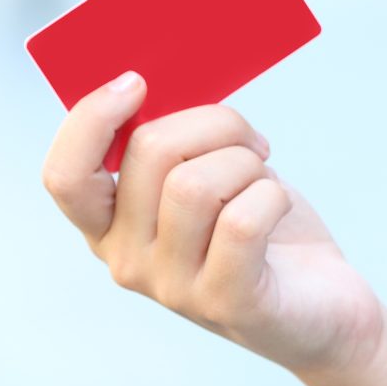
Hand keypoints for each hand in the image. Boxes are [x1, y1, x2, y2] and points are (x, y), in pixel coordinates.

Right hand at [41, 72, 386, 385]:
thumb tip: (163, 80)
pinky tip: (279, 208)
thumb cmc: (261, 226)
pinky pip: (242, 221)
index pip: (65, 175)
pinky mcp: (225, 302)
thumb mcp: (207, 175)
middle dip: (215, 123)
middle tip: (249, 142)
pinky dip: (272, 197)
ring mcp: (173, 288)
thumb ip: (177, 141)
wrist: (321, 305)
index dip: (90, 119)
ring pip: (195, 183)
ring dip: (246, 163)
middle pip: (150, 152)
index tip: (137, 83)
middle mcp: (128, 261)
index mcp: (111, 225)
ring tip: (262, 181)